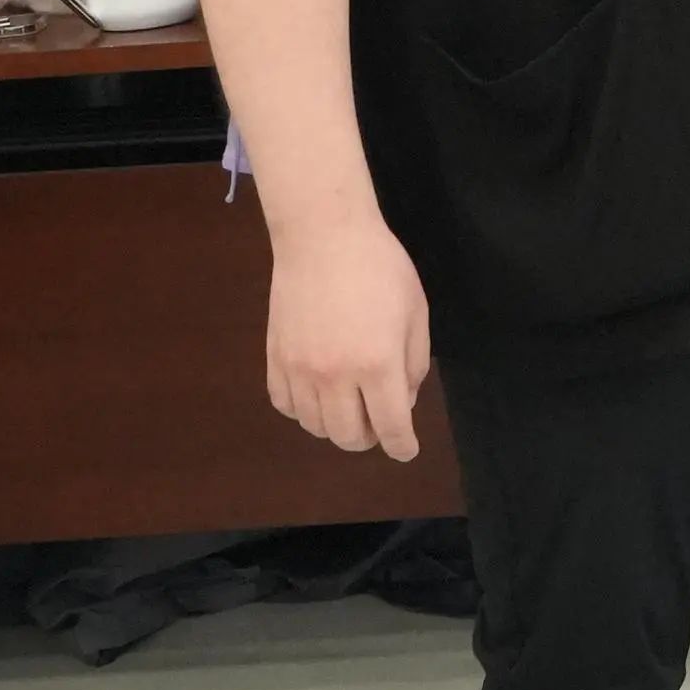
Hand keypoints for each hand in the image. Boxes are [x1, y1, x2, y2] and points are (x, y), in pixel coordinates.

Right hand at [265, 211, 430, 459]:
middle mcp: (335, 375)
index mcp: (377, 364)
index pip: (390, 425)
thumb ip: (413, 364)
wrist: (324, 238)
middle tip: (380, 423)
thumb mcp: (415, 312)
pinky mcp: (274, 360)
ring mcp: (299, 370)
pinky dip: (304, 411)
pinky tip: (319, 395)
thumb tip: (403, 403)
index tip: (406, 451)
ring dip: (337, 426)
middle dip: (370, 437)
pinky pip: (286, 406)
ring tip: (351, 406)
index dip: (401, 445)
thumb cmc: (381, 269)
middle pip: (349, 436)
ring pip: (315, 426)